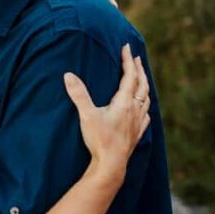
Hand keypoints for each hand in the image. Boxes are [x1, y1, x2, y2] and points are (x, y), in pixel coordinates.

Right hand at [63, 44, 150, 183]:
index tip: (126, 47)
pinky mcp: (137, 134)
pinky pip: (145, 116)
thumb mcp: (86, 115)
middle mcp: (134, 110)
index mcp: (124, 102)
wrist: (111, 165)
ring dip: (144, 86)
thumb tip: (68, 75)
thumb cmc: (99, 140)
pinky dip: (145, 106)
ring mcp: (137, 122)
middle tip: (136, 58)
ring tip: (141, 79)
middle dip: (139, 70)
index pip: (129, 76)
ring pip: (146, 99)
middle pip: (142, 85)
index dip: (128, 61)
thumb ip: (78, 94)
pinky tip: (143, 109)